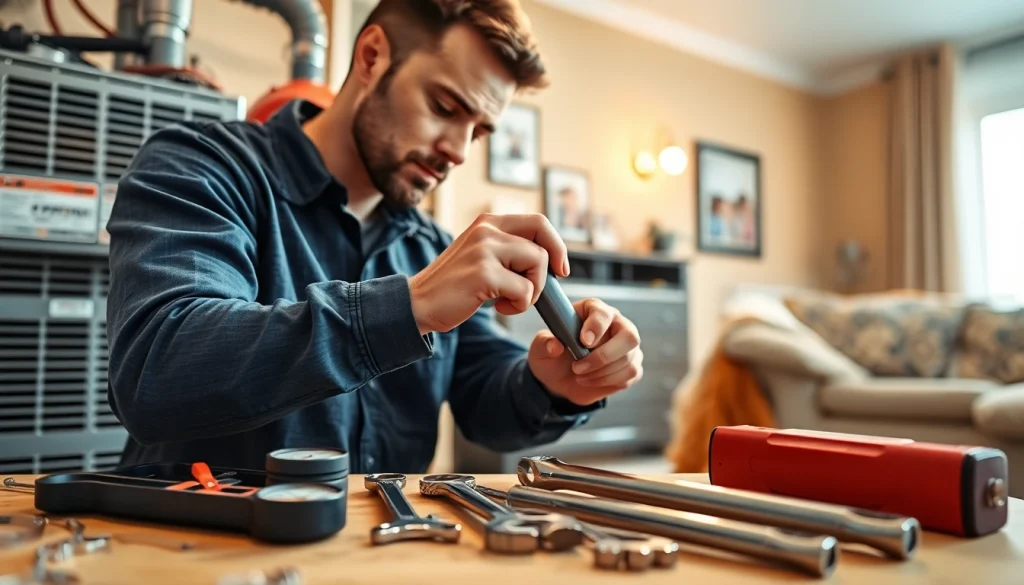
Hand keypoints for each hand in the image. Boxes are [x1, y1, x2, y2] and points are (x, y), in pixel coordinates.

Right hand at [409, 213, 569, 334]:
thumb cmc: (454, 286)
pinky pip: (525, 290)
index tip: (560, 268)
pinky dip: (519, 305)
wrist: (418, 303)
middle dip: (548, 271)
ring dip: (531, 291)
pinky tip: (499, 307)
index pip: (538, 221)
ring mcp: (485, 250)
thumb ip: (507, 250)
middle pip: (542, 242)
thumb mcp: (480, 256)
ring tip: (509, 300)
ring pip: (537, 264)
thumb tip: (549, 260)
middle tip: (536, 291)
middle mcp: (487, 230)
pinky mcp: (484, 273)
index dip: (557, 244)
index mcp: (488, 223)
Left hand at [527, 298, 642, 405]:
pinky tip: (590, 380)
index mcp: (594, 311)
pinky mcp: (632, 366)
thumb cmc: (553, 356)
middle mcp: (617, 324)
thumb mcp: (540, 348)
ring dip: (601, 373)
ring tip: (579, 374)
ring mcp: (628, 346)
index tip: (583, 341)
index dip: (596, 326)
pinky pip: (630, 374)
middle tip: (578, 367)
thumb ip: (545, 343)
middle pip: (629, 336)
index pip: (604, 314)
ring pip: (628, 360)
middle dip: (604, 356)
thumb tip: (555, 346)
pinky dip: (608, 381)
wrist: (559, 379)